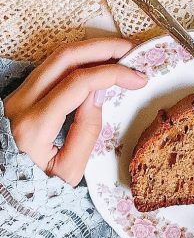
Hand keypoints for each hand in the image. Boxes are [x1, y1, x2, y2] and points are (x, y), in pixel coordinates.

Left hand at [3, 37, 146, 185]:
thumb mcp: (68, 171)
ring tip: (118, 52)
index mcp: (33, 126)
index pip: (79, 83)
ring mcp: (18, 95)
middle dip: (104, 48)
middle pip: (66, 57)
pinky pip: (52, 66)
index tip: (137, 78)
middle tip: (131, 50)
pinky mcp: (21, 93)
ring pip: (57, 56)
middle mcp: (21, 103)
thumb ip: (87, 131)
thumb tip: (100, 92)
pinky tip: (97, 62)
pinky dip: (79, 58)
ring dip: (91, 49)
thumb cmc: (37, 187)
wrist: (6, 189)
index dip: (113, 74)